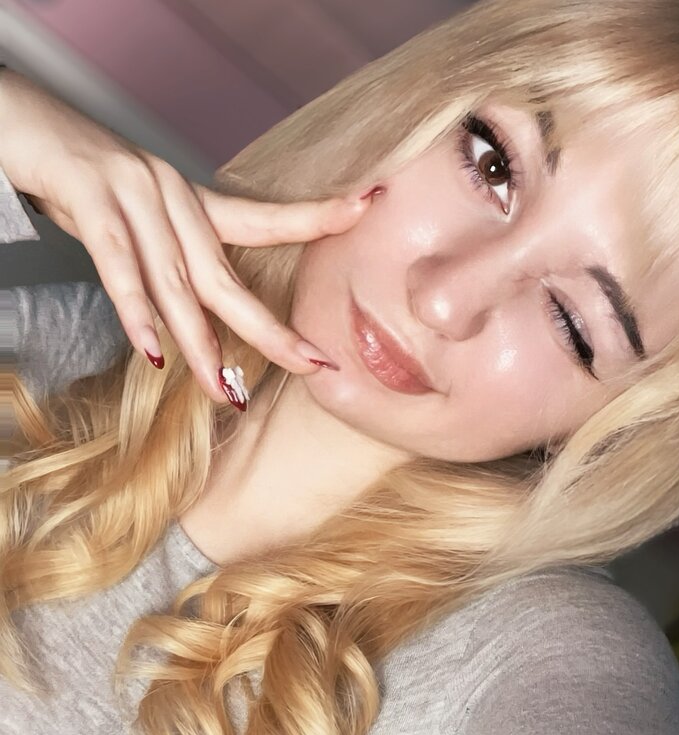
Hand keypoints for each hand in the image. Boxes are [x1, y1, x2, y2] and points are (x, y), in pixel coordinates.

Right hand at [0, 68, 375, 405]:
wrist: (16, 120)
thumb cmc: (81, 179)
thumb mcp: (140, 220)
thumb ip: (170, 263)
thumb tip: (194, 320)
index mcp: (190, 203)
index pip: (262, 217)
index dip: (314, 216)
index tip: (366, 208)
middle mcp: (171, 196)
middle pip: (228, 277)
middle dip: (271, 329)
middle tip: (313, 367)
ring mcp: (132, 194)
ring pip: (176, 283)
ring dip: (200, 343)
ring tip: (225, 391)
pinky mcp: (88, 196)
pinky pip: (117, 264)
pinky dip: (135, 311)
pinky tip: (153, 353)